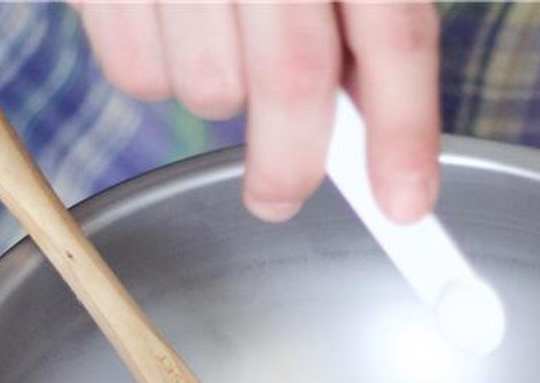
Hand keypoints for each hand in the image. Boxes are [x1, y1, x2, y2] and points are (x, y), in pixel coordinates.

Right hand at [75, 1, 440, 223]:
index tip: (406, 206)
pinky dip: (155, 75)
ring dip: (220, 96)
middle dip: (294, 164)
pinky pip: (133, 71)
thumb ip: (363, 5)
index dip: (405, 131)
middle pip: (294, 78)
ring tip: (217, 39)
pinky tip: (166, 21)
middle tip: (281, 198)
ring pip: (208, 87)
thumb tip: (374, 119)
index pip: (394, 35)